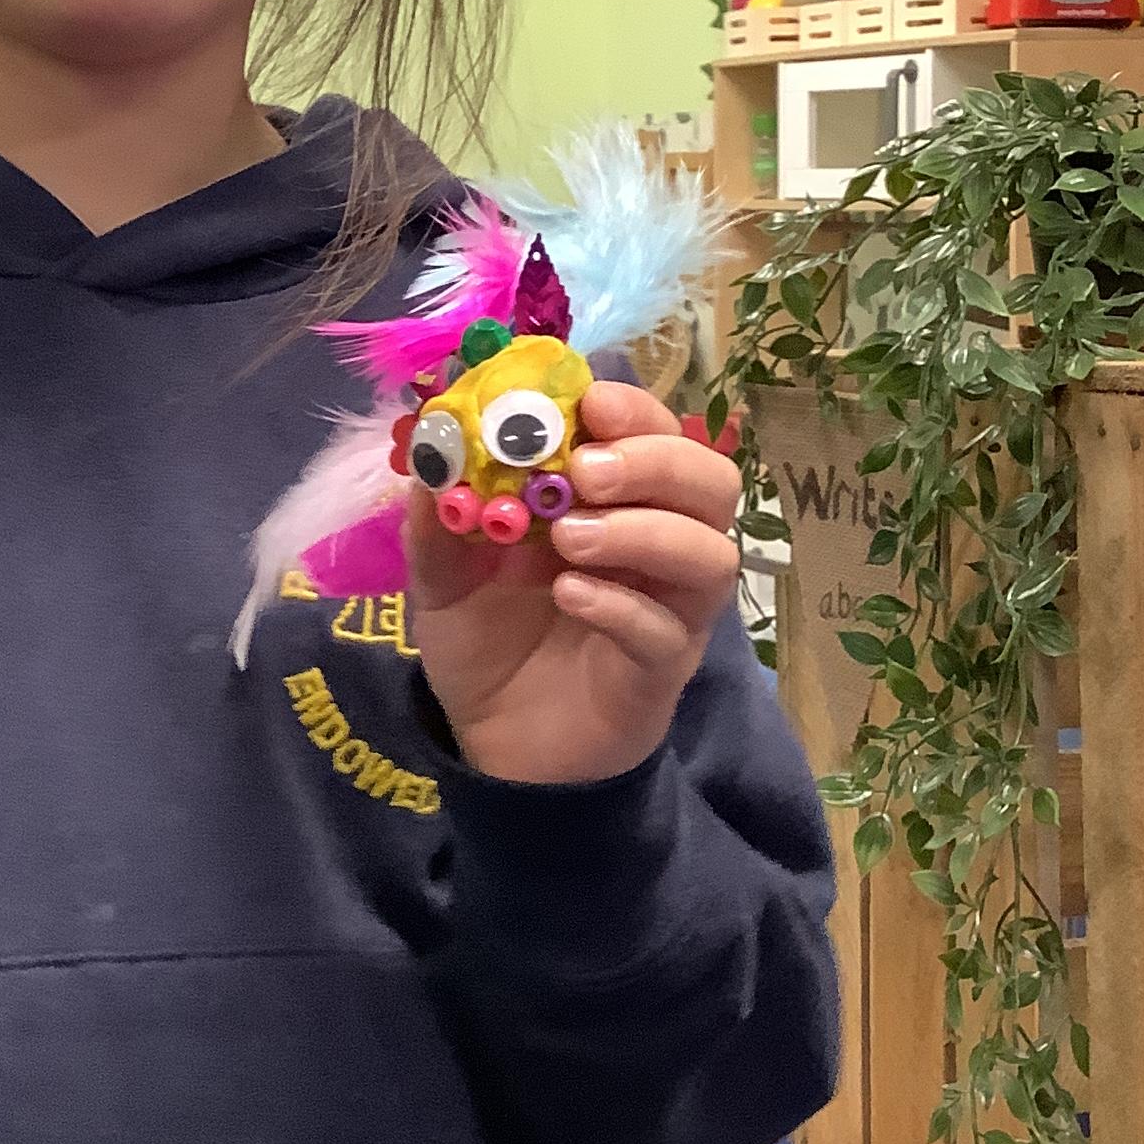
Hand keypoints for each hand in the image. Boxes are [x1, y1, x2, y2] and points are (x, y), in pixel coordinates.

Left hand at [405, 379, 741, 786]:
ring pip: (710, 554)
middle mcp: (658, 546)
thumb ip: (437, 517)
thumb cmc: (486, 639)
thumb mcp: (442, 573)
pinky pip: (668, 631)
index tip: (589, 402)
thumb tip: (432, 450)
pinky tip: (569, 597)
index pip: (655, 432)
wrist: (494, 741)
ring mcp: (669, 610)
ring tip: (569, 538)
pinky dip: (620, 605)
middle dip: (655, 461)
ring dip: (645, 531)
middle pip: (711, 482)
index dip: (633, 409)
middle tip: (584, 470)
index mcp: (614, 502)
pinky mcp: (661, 672)